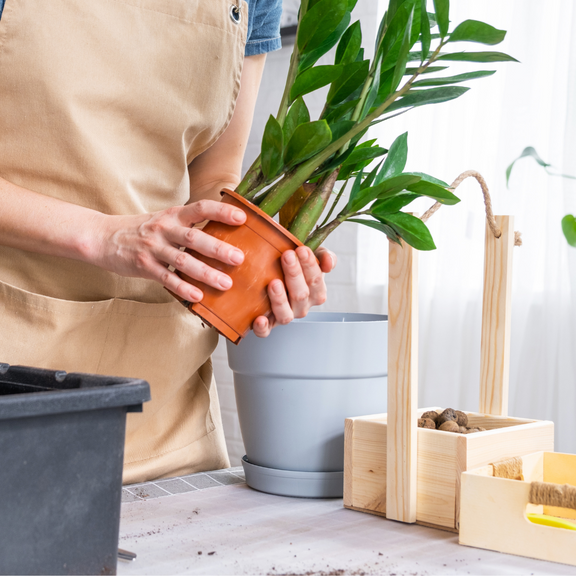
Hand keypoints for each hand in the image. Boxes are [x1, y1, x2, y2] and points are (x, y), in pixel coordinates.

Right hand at [92, 200, 245, 301]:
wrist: (103, 237)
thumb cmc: (142, 230)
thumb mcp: (166, 220)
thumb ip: (189, 226)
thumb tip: (224, 233)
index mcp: (174, 215)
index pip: (201, 208)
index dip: (222, 211)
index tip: (242, 217)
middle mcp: (164, 229)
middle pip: (194, 238)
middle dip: (218, 249)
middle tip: (239, 258)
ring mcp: (153, 248)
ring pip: (183, 261)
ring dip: (206, 273)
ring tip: (226, 283)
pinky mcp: (143, 266)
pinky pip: (166, 278)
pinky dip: (183, 288)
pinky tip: (198, 296)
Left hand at [252, 246, 336, 337]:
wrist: (274, 273)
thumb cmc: (295, 264)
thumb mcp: (312, 255)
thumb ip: (323, 255)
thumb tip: (329, 262)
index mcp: (316, 291)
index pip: (316, 279)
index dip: (310, 264)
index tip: (301, 249)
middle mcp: (302, 306)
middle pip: (301, 295)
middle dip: (294, 274)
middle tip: (286, 256)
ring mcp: (286, 315)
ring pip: (286, 314)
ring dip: (280, 300)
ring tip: (274, 283)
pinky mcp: (268, 324)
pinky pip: (266, 331)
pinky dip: (263, 328)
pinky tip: (259, 319)